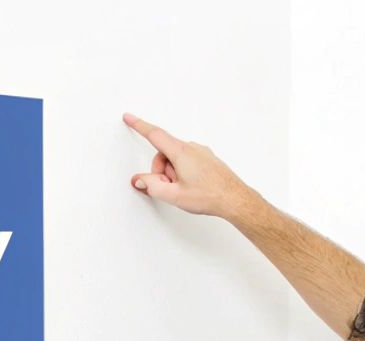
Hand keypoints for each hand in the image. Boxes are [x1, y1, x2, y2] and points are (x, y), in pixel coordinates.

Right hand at [123, 112, 258, 220]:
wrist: (235, 199)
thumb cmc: (210, 196)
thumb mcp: (174, 195)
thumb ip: (152, 186)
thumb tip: (139, 180)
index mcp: (181, 152)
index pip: (155, 135)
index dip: (139, 126)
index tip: (129, 117)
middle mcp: (192, 148)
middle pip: (164, 153)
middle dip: (160, 170)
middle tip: (168, 188)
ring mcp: (201, 153)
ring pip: (175, 158)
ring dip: (172, 173)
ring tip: (183, 190)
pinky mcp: (207, 159)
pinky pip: (187, 161)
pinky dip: (182, 172)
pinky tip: (192, 187)